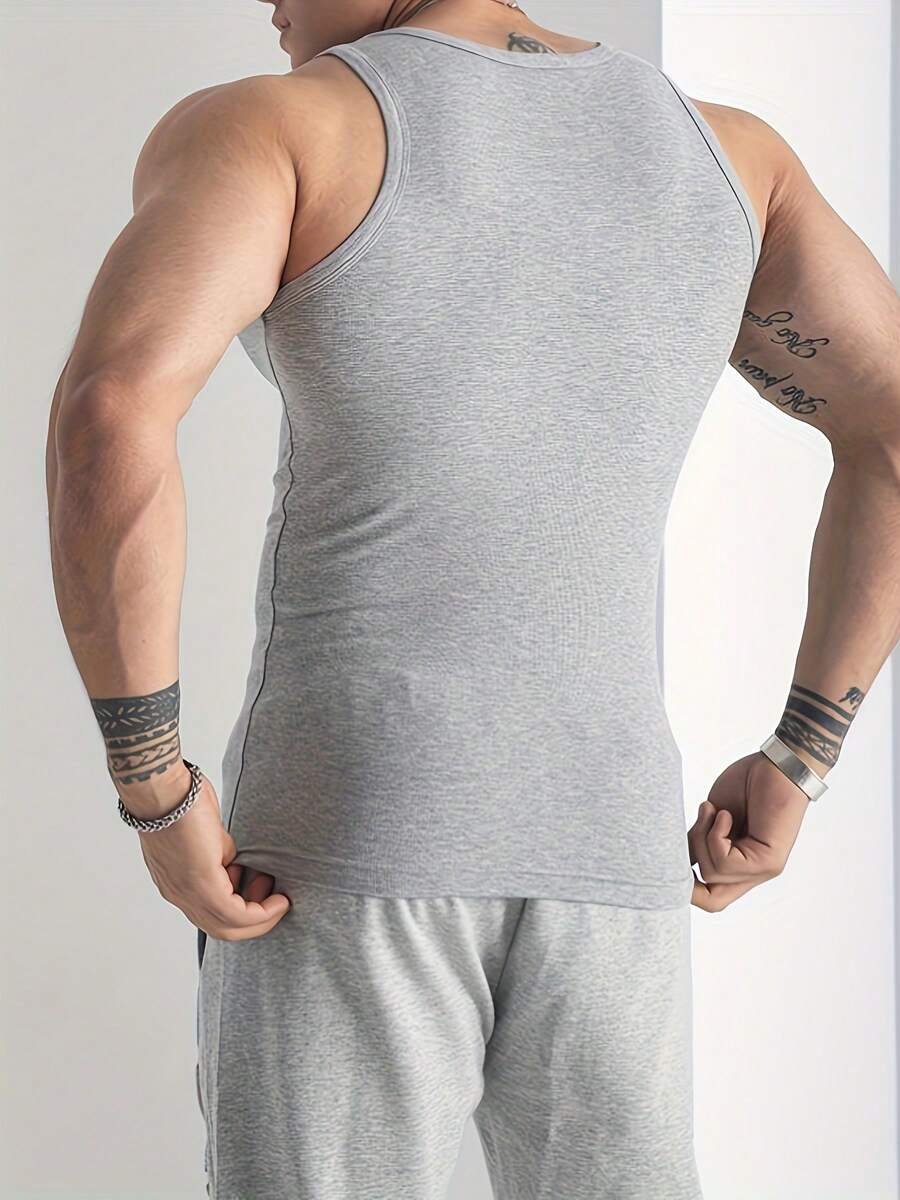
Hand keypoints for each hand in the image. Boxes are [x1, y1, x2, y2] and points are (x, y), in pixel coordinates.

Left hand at [132, 770, 290, 939]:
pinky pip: (236, 913)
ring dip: (261, 917)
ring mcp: (189, 893)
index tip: (261, 891)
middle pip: (221, 929)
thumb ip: (219, 854)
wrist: (164, 790)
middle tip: (276, 903)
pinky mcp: (202, 884)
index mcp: (177, 883)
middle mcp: (180, 895)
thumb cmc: (179, 801)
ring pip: (229, 927)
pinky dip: (262, 912)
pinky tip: (278, 901)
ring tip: (278, 897)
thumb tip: (233, 863)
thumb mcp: (205, 836)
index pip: (210, 915)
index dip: (241, 910)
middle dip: (256, 921)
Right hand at [688, 751, 809, 911]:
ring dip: (702, 838)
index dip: (686, 888)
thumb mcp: (712, 819)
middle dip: (688, 880)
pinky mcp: (768, 861)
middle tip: (684, 844)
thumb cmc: (747, 784)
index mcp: (739, 865)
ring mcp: (762, 869)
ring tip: (713, 811)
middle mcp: (752, 873)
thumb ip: (700, 842)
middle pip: (713, 902)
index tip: (672, 857)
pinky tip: (725, 814)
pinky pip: (725, 862)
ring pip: (713, 874)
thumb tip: (674, 859)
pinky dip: (715, 834)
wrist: (778, 765)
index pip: (711, 897)